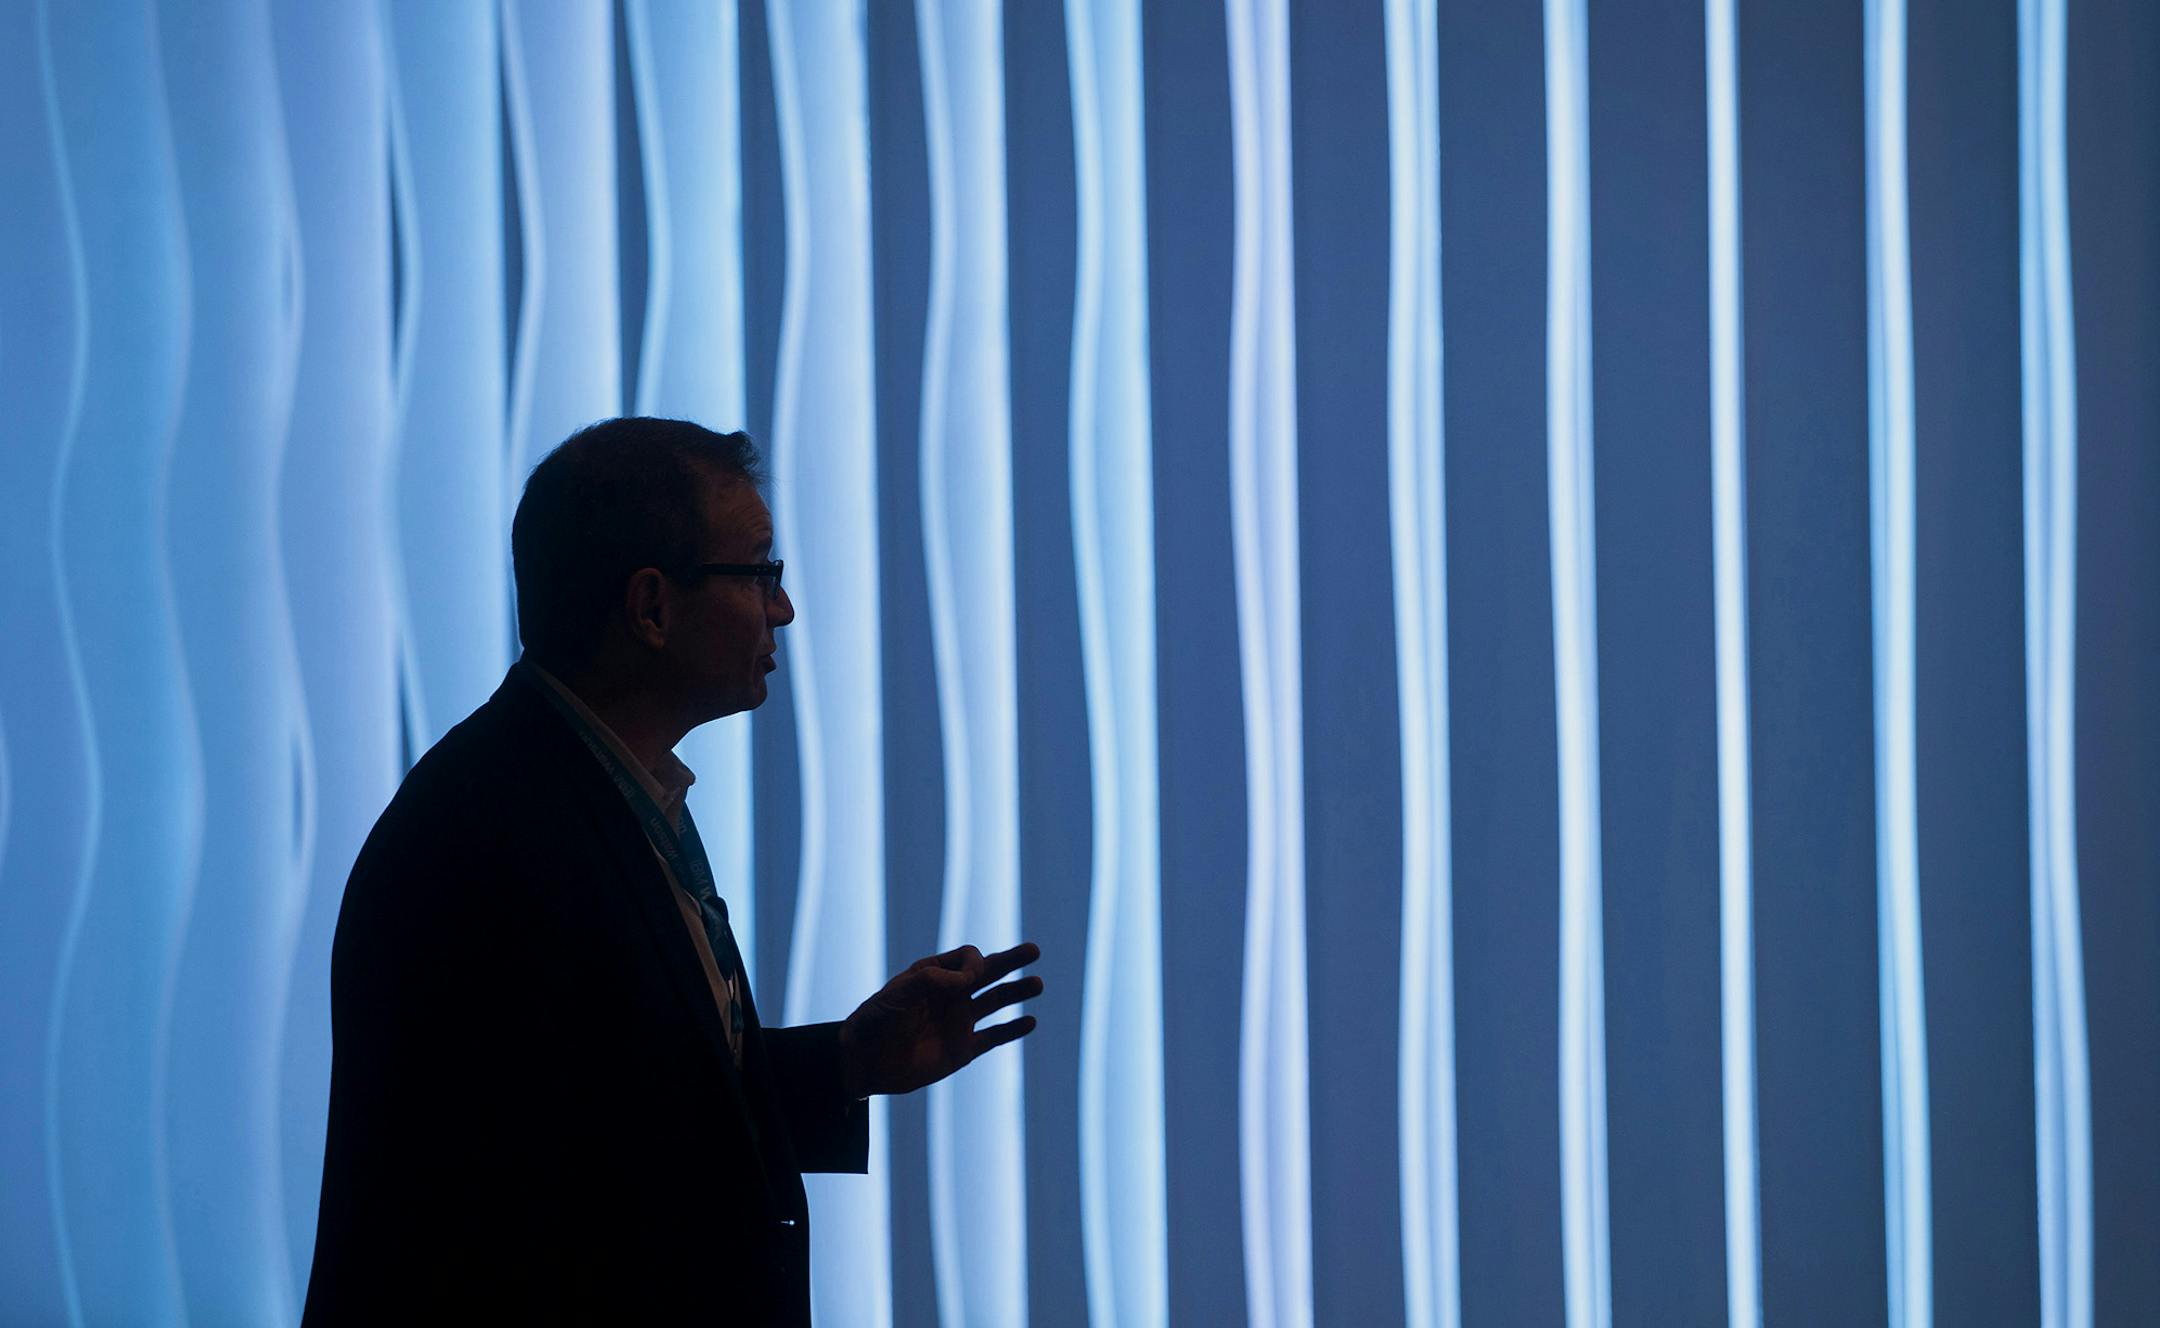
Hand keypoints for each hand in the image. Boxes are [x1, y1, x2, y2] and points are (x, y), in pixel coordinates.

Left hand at [837, 942, 1041, 1097]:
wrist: (864, 1062)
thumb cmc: (876, 1021)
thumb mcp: (899, 993)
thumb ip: (932, 980)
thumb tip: (970, 978)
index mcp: (935, 976)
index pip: (968, 959)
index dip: (975, 964)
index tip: (968, 979)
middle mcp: (951, 996)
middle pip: (989, 973)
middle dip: (1011, 961)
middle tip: (1034, 951)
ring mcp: (959, 1022)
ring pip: (996, 1002)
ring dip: (1017, 993)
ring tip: (1037, 984)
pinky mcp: (963, 1050)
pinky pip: (994, 1037)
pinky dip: (1012, 1030)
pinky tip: (1030, 1021)